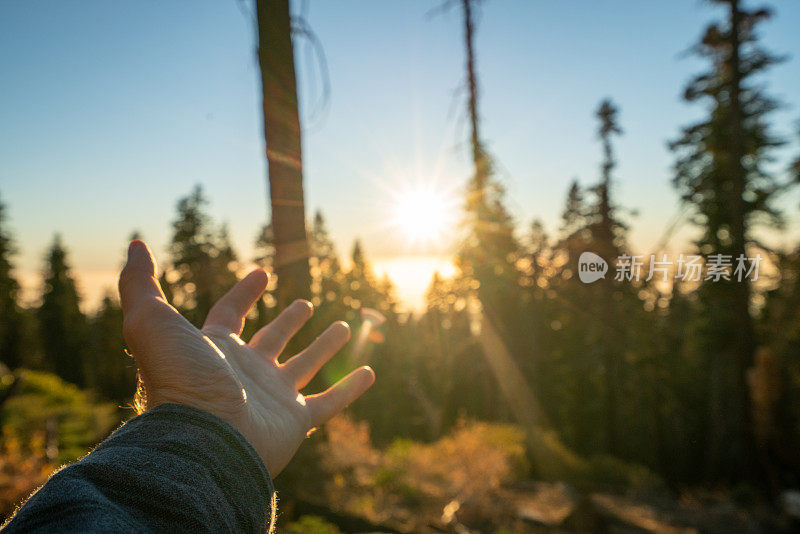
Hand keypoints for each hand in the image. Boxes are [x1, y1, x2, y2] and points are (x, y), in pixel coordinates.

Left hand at [118, 240, 374, 475]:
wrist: (202, 439)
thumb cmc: (177, 380)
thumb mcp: (150, 321)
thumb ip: (139, 283)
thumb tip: (134, 245)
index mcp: (215, 349)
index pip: (231, 313)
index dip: (244, 292)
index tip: (261, 272)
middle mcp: (245, 372)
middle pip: (272, 340)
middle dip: (289, 321)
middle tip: (305, 305)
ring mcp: (272, 398)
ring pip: (306, 366)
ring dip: (325, 347)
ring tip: (345, 326)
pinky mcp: (295, 422)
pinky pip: (330, 403)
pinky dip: (351, 389)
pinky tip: (370, 373)